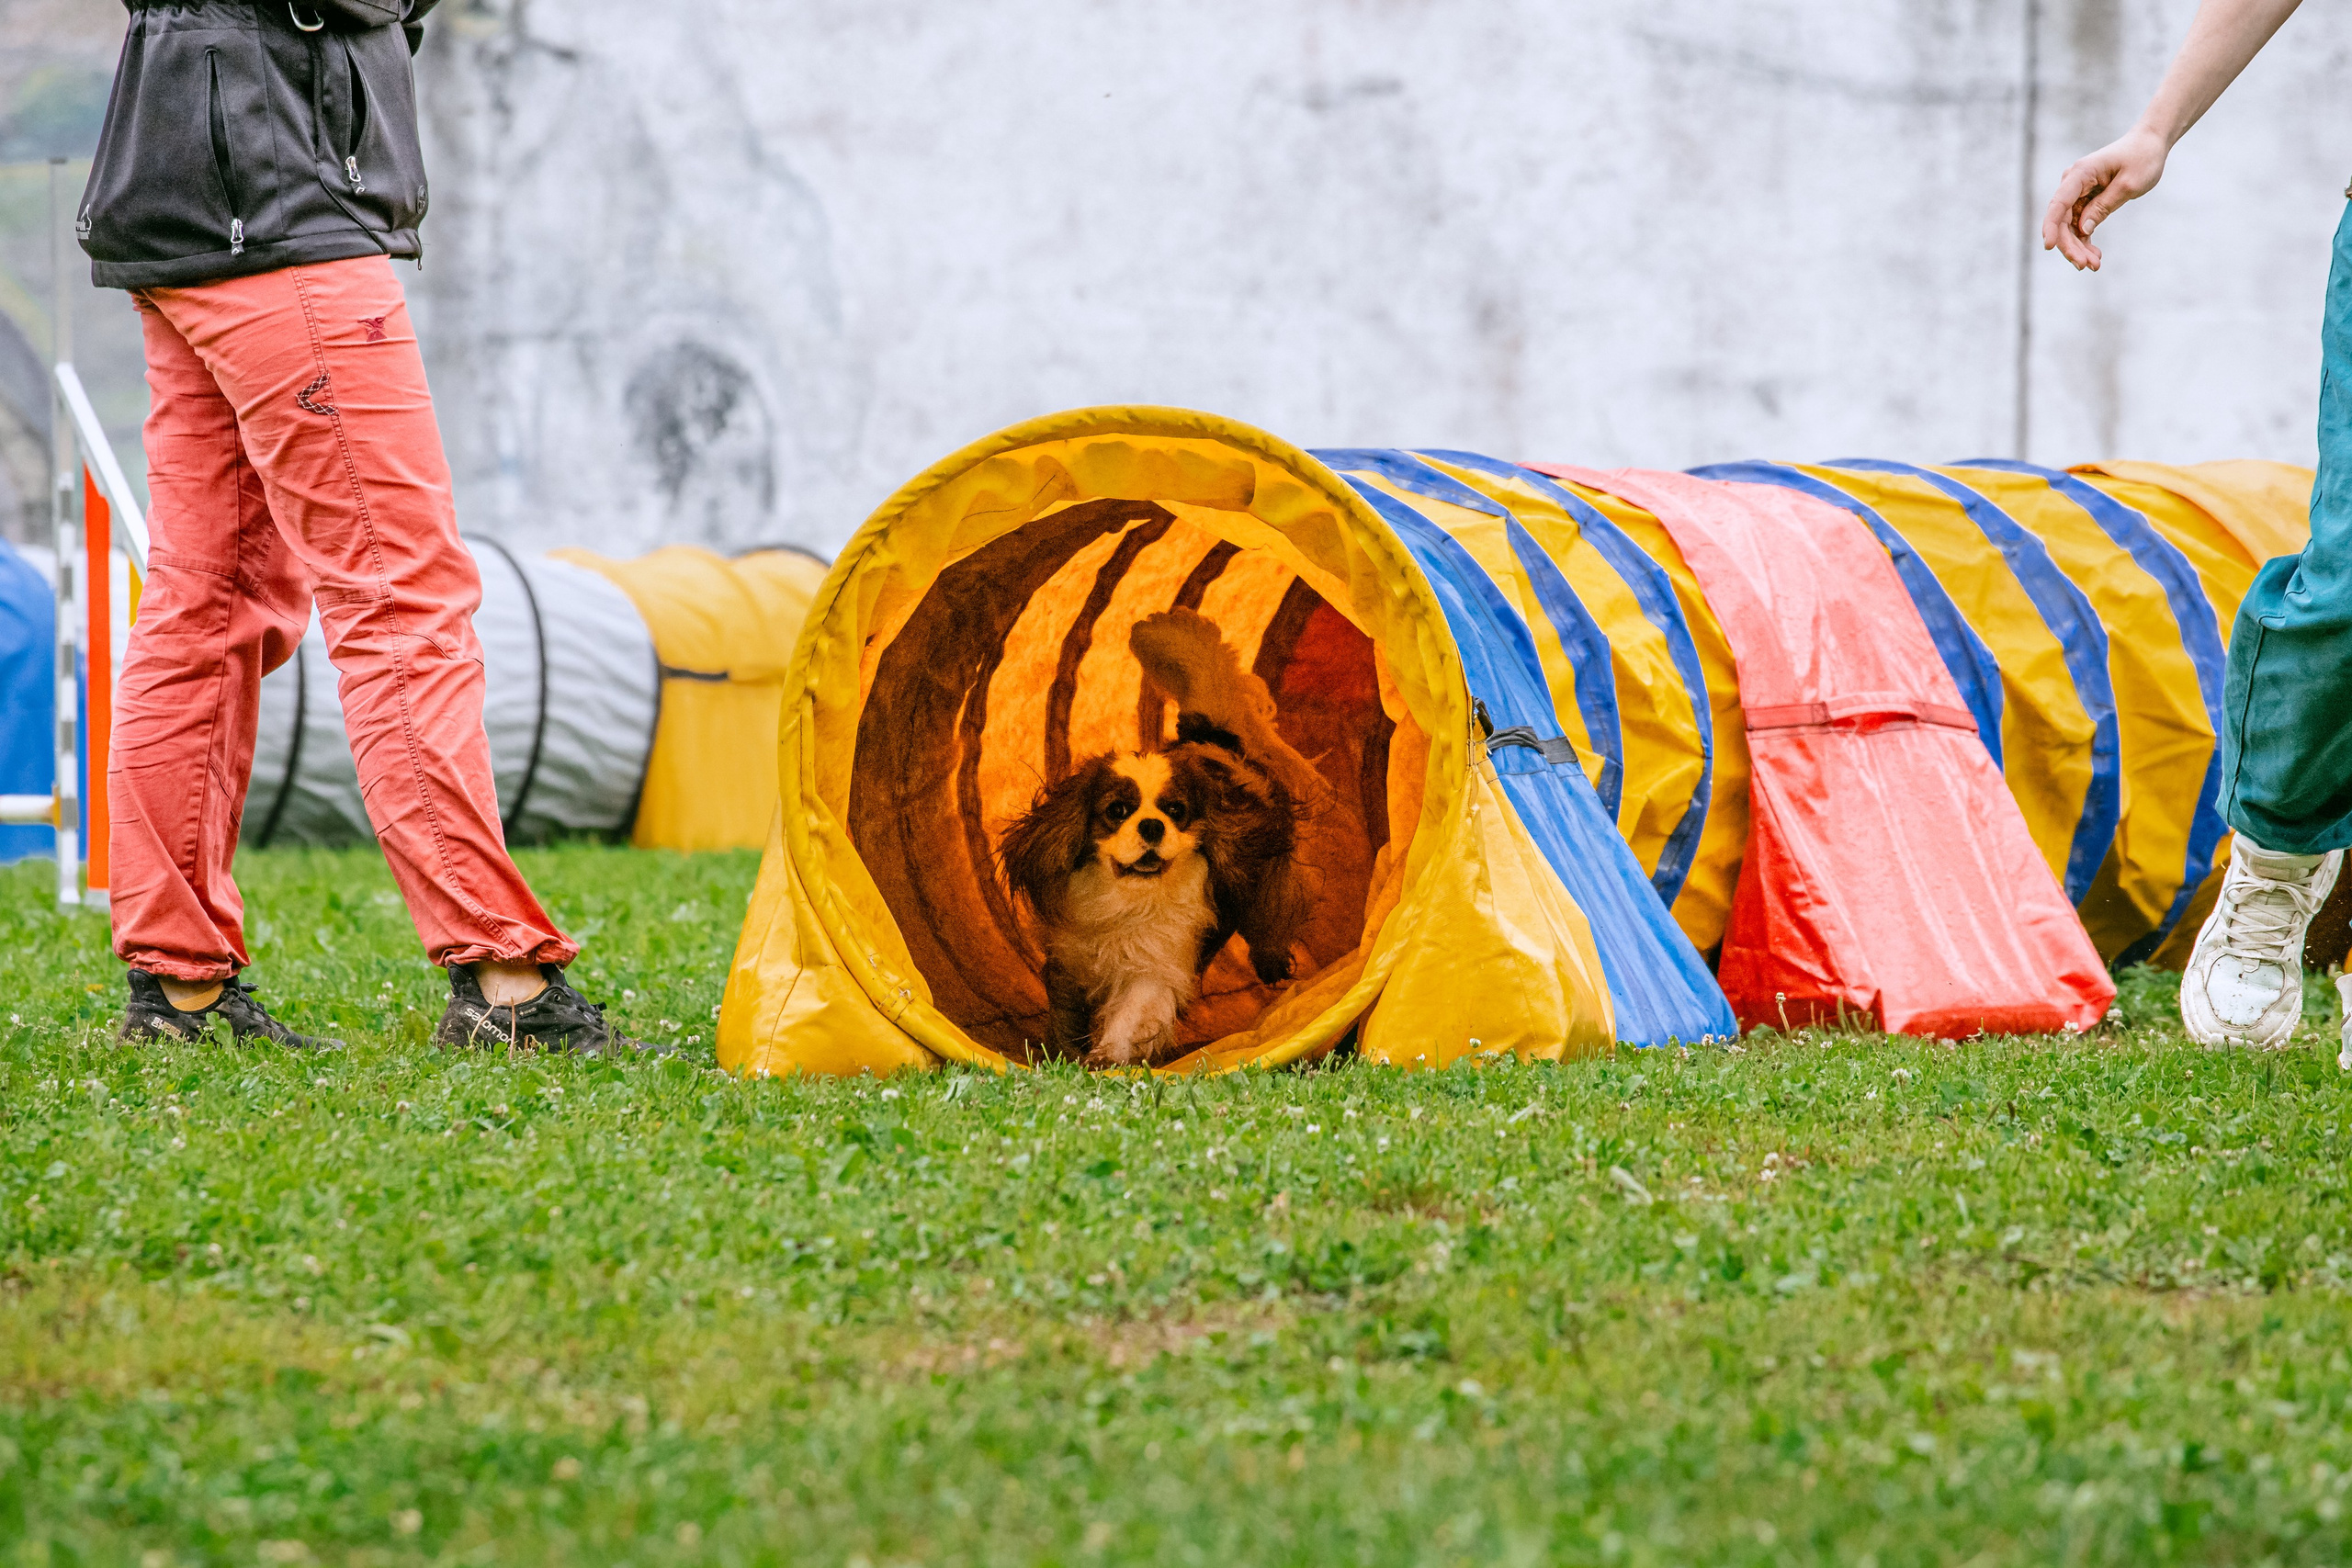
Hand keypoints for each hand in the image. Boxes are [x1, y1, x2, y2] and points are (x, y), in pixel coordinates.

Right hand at [2042, 127, 2170, 270]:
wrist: (2149, 144)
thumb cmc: (2142, 159)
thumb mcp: (2128, 185)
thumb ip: (2104, 206)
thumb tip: (2083, 229)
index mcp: (2080, 174)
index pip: (2058, 204)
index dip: (2051, 227)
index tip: (2049, 247)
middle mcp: (2073, 183)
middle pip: (2062, 221)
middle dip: (2071, 245)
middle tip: (2086, 266)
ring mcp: (2078, 192)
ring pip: (2069, 226)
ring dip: (2078, 247)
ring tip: (2094, 265)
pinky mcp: (2085, 199)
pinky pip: (2079, 224)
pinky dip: (2085, 240)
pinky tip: (2095, 254)